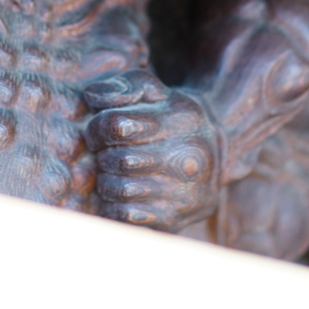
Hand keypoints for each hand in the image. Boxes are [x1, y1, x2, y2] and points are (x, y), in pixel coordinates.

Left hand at [84, 69, 222, 231]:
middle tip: (109, 154)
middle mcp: (188, 158)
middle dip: (103, 155)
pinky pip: (126, 216)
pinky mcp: (174, 221)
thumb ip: (122, 87)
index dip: (98, 128)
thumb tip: (93, 96)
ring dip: (107, 181)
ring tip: (116, 174)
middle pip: (117, 160)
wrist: (215, 155)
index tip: (101, 132)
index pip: (117, 125)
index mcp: (179, 119)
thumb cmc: (169, 116)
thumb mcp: (152, 90)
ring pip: (119, 190)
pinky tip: (123, 195)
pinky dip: (114, 205)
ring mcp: (184, 193)